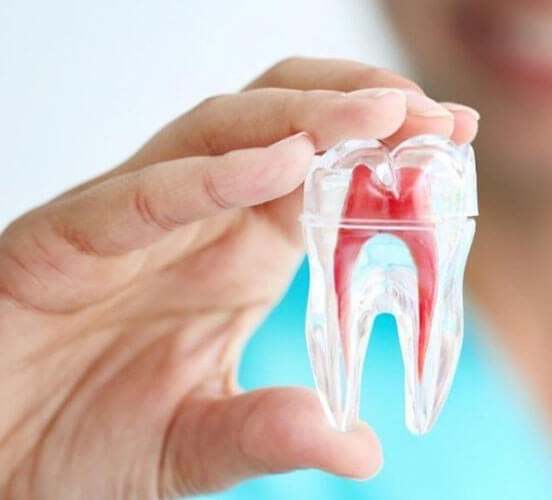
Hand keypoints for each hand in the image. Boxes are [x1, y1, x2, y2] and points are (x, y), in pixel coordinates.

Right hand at [0, 57, 478, 498]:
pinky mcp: (62, 241)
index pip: (322, 173)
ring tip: (380, 115)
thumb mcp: (198, 444)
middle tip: (433, 114)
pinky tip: (280, 163)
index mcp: (237, 255)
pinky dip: (210, 175)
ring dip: (305, 116)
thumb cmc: (84, 445)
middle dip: (359, 105)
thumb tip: (361, 450)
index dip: (385, 149)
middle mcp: (192, 222)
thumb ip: (269, 434)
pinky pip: (141, 194)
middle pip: (281, 122)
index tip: (452, 137)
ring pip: (218, 131)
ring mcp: (129, 223)